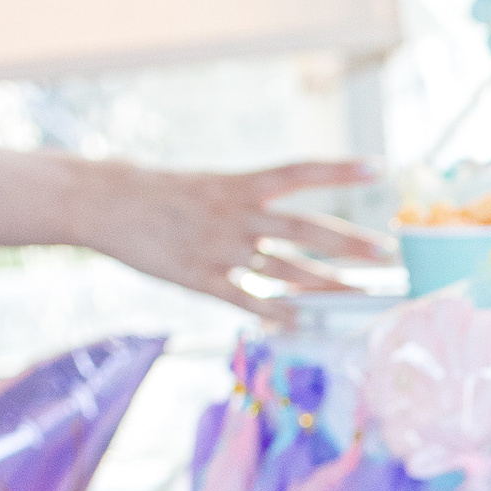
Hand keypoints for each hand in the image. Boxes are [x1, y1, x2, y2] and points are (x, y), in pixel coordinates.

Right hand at [63, 159, 382, 311]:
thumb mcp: (206, 187)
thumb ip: (246, 205)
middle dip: (350, 243)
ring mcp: (219, 248)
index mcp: (238, 184)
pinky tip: (301, 322)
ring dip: (326, 284)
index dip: (340, 170)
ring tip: (360, 297)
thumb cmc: (155, 192)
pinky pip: (245, 299)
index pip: (299, 172)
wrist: (100, 201)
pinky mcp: (198, 278)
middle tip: (389, 251)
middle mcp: (236, 214)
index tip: (379, 167)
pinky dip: (274, 312)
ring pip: (284, 270)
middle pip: (305, 230)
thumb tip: (283, 230)